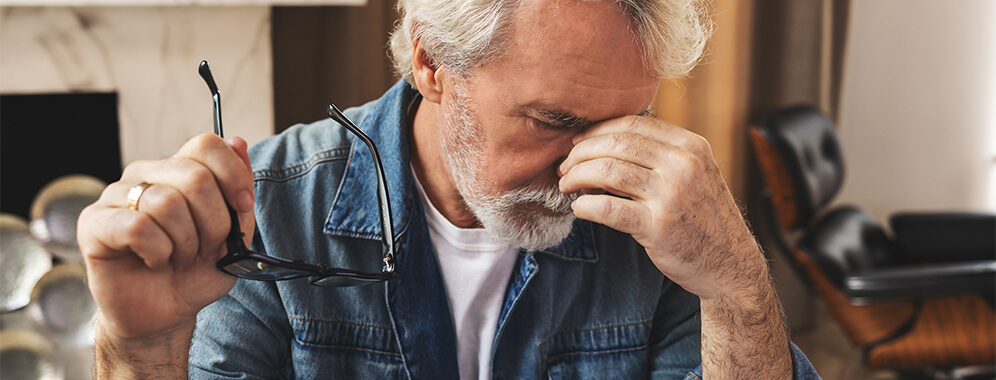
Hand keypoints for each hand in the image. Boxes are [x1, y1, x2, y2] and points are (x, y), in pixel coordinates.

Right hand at [78, 134, 253, 340]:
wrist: (165, 314)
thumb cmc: (196, 273)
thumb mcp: (235, 236)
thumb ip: (239, 194)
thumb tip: (238, 141)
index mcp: (179, 170)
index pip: (205, 145)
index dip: (232, 175)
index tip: (242, 207)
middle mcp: (146, 174)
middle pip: (194, 176)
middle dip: (213, 222)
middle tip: (205, 249)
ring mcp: (116, 195)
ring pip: (167, 202)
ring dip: (185, 243)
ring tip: (178, 258)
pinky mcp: (94, 223)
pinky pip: (138, 227)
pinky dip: (158, 252)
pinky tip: (154, 261)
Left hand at [558, 116, 766, 299]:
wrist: (731, 265)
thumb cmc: (703, 218)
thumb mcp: (694, 175)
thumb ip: (659, 156)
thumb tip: (603, 144)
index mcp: (691, 146)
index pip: (633, 124)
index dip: (598, 131)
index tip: (578, 143)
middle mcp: (683, 166)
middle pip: (616, 144)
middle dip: (581, 153)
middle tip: (564, 167)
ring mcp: (672, 196)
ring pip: (608, 171)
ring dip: (577, 177)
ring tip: (566, 186)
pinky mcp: (658, 227)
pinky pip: (609, 208)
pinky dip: (586, 206)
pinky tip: (580, 208)